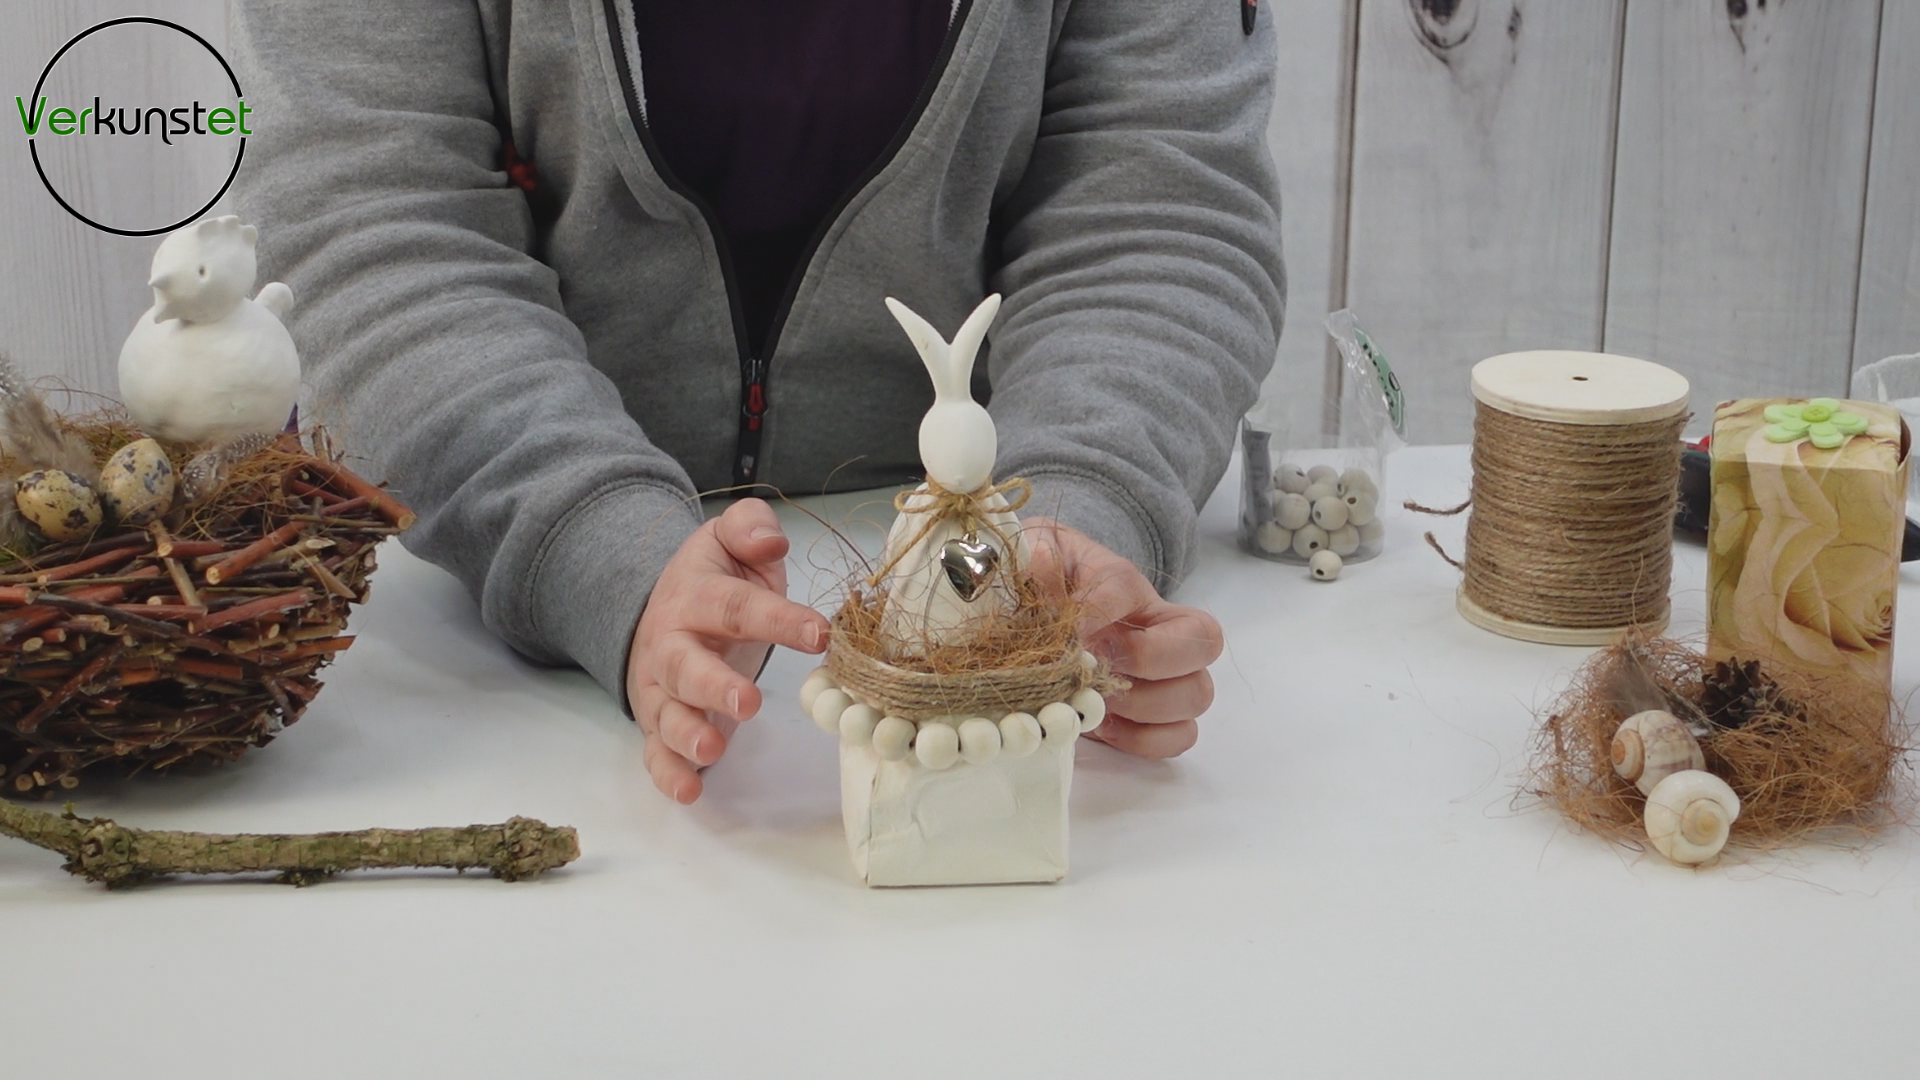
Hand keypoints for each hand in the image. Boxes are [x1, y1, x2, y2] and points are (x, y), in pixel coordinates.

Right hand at [627, 498, 828, 802]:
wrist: (659, 609)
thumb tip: (771, 542)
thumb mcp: (728, 542)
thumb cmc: (712, 581)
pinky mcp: (659, 722)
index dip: (777, 619)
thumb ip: (750, 529)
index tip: (820, 634)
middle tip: (750, 702)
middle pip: (688, 665)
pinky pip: (656, 751)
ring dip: (687, 732)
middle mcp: (673, 644)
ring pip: (668, 712)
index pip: (735, 607)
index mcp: (696, 597)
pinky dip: (668, 772)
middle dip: (715, 685)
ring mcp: (662, 687)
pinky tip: (690, 789)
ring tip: (712, 747)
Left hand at [1021, 517, 1222, 757]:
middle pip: (1203, 641)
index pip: (1127, 587)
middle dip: (1148, 658)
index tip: (1065, 633)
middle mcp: (1162, 628)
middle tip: (1097, 669)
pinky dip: (1143, 739)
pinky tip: (1103, 728)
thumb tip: (1039, 566)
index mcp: (1127, 585)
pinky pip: (1179, 736)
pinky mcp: (1158, 718)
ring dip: (1144, 705)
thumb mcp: (1038, 558)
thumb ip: (1038, 558)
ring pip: (1196, 694)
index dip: (1097, 611)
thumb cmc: (1050, 586)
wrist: (1054, 615)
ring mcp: (1169, 676)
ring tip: (1098, 703)